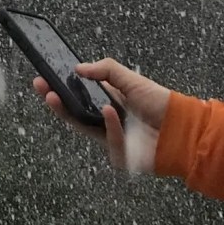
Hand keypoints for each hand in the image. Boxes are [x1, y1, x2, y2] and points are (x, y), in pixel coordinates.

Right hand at [33, 58, 171, 174]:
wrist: (183, 127)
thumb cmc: (160, 103)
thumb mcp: (131, 79)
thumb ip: (106, 71)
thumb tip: (78, 68)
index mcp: (108, 104)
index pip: (79, 97)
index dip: (61, 90)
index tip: (44, 79)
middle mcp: (106, 123)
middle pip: (74, 114)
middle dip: (55, 101)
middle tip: (41, 88)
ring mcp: (111, 140)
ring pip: (83, 128)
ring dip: (70, 112)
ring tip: (59, 95)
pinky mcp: (120, 156)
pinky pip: (109, 140)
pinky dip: (110, 125)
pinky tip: (110, 112)